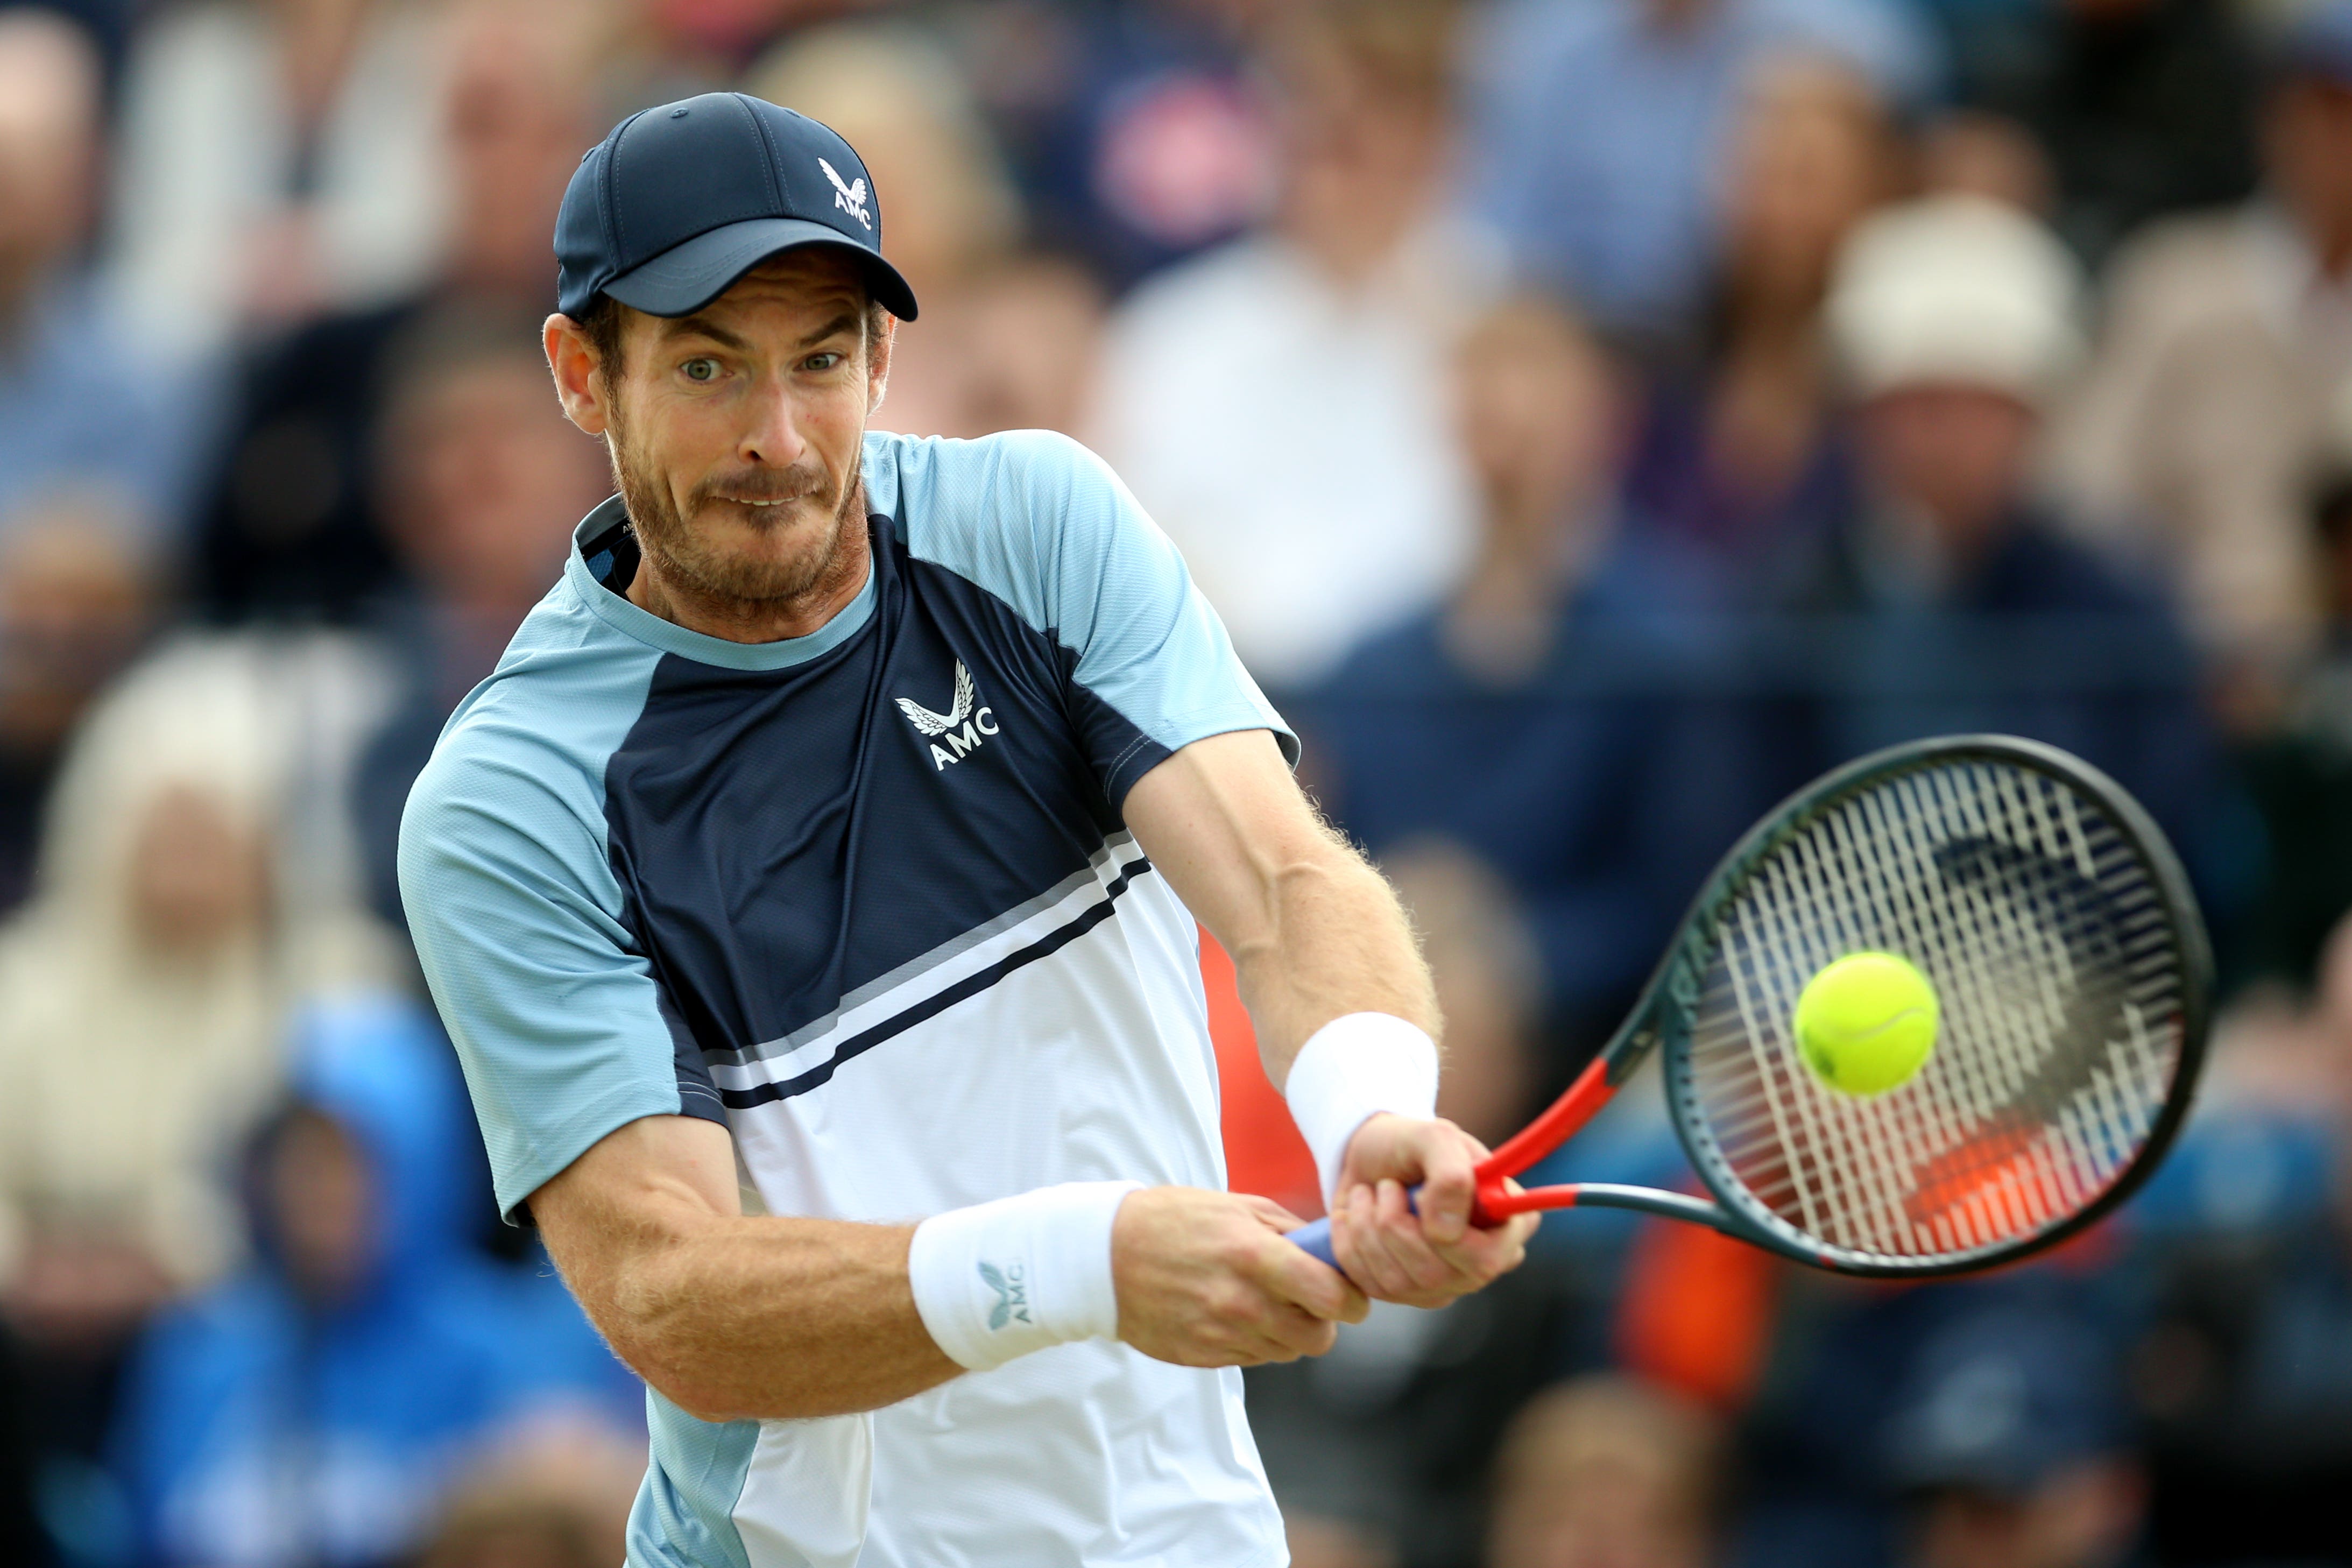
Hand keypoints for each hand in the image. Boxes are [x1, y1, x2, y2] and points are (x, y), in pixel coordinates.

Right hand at [1113, 1186, 1367, 1366]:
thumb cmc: (1173, 1221)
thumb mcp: (1236, 1205)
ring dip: (1288, 1332)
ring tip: (1262, 1301)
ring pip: (1287, 1353)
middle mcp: (1241, 1302)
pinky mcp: (1203, 1357)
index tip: (1352, 1295)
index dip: (1353, 1300)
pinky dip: (1255, 1341)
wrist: (1104, 1256)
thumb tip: (1332, 1251)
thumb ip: (1291, 1230)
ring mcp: (1220, 1335)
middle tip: (1309, 1300)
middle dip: (1323, 1321)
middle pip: (1318, 1338)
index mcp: (1254, 1256)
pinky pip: (1253, 1359)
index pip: (1332, 1297)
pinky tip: (1233, 1313)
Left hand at [1328, 1114, 1537, 1307]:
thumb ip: (1451, 1174)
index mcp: (1505, 1223)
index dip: (1449, 1236)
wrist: (1367, 1156)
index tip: (1419, 1193)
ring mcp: (1444, 1283)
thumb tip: (1447, 1233)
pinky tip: (1354, 1216)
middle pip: (1437, 1276)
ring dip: (1368, 1228)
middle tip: (1386, 1186)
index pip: (1490, 1258)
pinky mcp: (1403, 1293)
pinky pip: (1370, 1285)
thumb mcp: (1433, 1137)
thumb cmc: (1409, 1144)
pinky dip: (1350, 1243)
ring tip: (1368, 1193)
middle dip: (1395, 1225)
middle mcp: (1482, 1262)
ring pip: (1399, 1282)